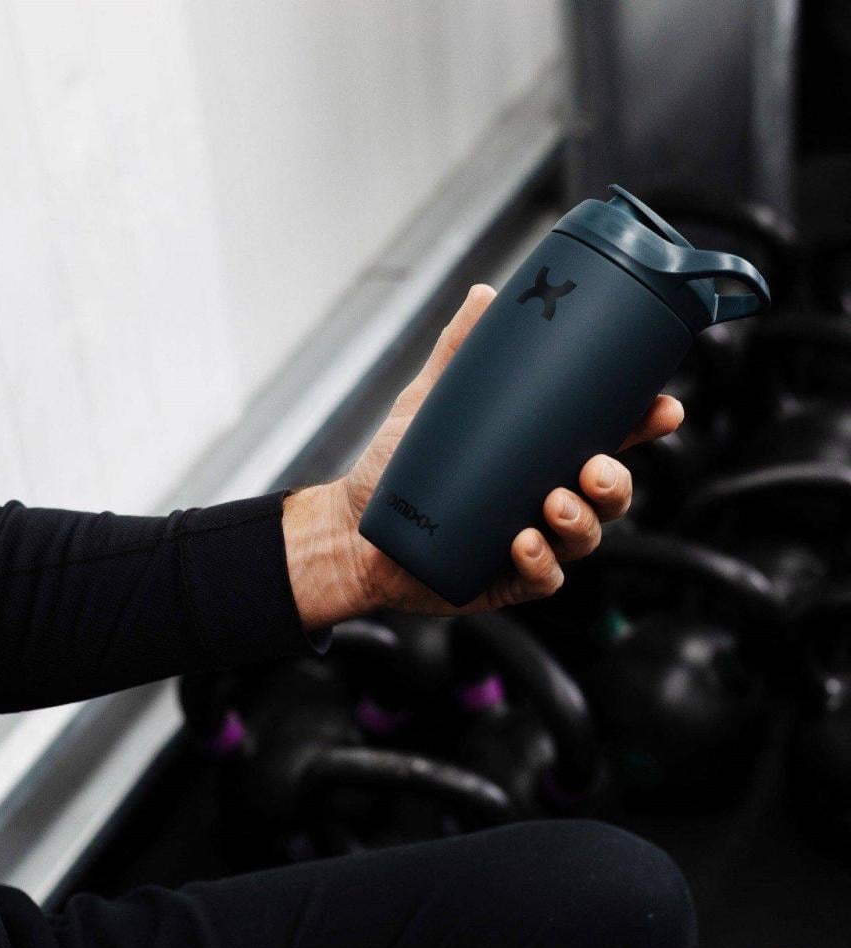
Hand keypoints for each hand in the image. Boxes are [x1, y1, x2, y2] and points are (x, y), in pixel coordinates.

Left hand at [283, 284, 683, 628]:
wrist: (356, 529)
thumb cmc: (400, 468)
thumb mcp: (429, 403)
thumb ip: (458, 352)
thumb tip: (485, 294)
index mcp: (541, 455)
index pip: (606, 437)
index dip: (642, 425)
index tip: (664, 408)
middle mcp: (546, 498)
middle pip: (609, 492)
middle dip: (617, 480)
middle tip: (596, 467)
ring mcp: (532, 541)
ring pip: (584, 536)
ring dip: (580, 520)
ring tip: (552, 503)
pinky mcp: (508, 580)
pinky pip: (544, 578)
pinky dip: (541, 562)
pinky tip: (523, 543)